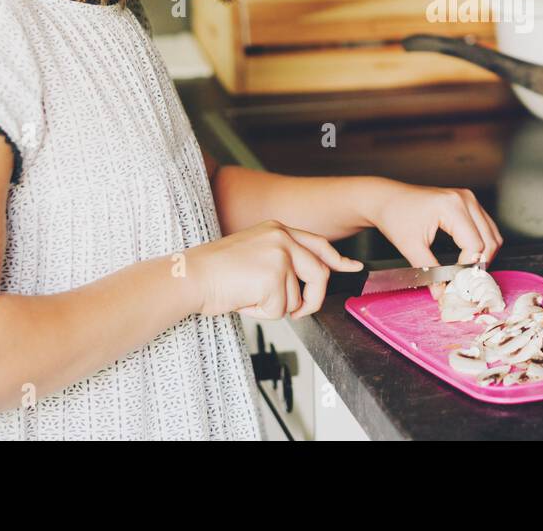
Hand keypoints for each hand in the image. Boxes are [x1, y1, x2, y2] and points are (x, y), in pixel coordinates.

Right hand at [187, 220, 361, 319]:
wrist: (189, 276)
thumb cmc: (214, 271)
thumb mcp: (253, 253)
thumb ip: (282, 260)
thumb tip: (305, 283)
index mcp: (277, 229)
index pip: (318, 244)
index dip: (338, 259)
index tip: (353, 267)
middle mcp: (282, 237)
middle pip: (319, 274)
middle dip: (312, 299)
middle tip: (298, 312)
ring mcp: (280, 256)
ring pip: (296, 298)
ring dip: (273, 307)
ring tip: (246, 295)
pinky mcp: (274, 277)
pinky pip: (280, 310)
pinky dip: (261, 313)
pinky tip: (242, 300)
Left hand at [365, 182, 503, 296]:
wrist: (387, 198)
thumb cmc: (395, 215)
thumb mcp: (410, 246)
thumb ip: (428, 271)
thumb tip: (441, 293)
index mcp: (452, 206)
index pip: (475, 245)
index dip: (468, 267)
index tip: (455, 280)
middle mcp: (465, 199)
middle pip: (490, 240)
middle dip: (480, 263)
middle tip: (464, 279)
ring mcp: (469, 198)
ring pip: (493, 234)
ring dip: (484, 254)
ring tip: (466, 269)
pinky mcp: (468, 202)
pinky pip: (487, 227)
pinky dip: (483, 243)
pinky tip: (468, 255)